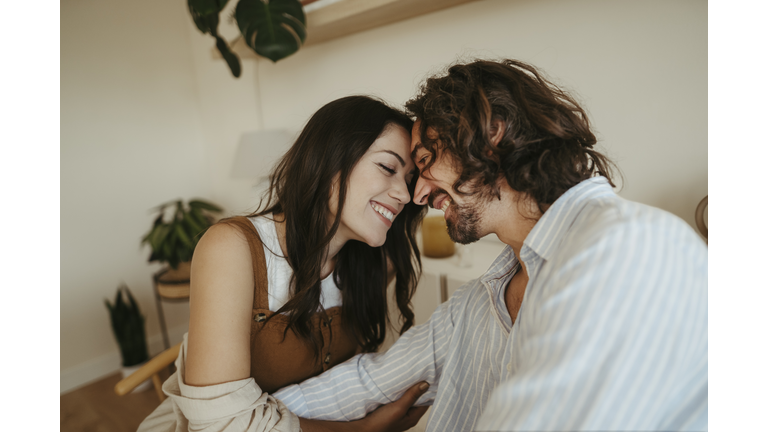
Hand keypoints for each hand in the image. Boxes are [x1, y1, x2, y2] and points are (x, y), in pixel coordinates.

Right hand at [299, 381, 429, 431]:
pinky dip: (399, 390)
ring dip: (408, 388)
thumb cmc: (381, 422)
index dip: (428, 389)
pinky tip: (398, 383)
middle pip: (417, 398)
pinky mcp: (390, 409)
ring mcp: (399, 412)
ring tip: (410, 375)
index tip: (429, 376)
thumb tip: (425, 384)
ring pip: (407, 397)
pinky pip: (398, 398)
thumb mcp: (398, 408)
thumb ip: (411, 396)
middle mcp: (408, 415)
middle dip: (418, 387)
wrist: (363, 428)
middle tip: (419, 372)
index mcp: (413, 417)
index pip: (426, 401)